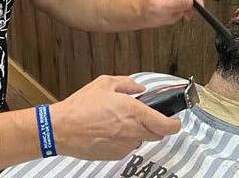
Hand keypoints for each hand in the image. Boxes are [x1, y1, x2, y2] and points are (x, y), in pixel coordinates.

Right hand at [50, 75, 180, 160]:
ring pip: (140, 139)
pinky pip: (126, 146)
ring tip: (117, 119)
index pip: (166, 125)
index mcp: (134, 111)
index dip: (174, 124)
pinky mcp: (115, 155)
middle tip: (144, 115)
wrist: (63, 128)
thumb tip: (140, 89)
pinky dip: (123, 138)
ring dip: (136, 131)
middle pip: (157, 135)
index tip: (175, 120)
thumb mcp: (105, 83)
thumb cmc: (81, 106)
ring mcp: (124, 146)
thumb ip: (127, 84)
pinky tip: (108, 129)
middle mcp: (133, 131)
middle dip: (155, 125)